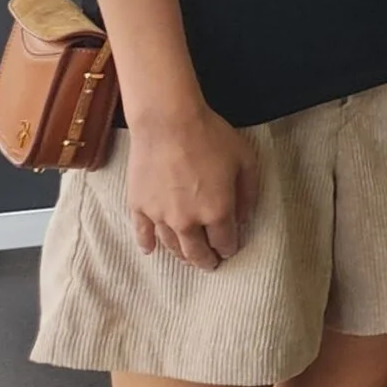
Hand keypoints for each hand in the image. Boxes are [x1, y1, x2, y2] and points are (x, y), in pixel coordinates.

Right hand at [126, 103, 257, 272]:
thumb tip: (244, 218)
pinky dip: (147, 244)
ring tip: (187, 259)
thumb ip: (248, 193)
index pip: (225, 242)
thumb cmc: (210, 136)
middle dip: (206, 260)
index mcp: (217, 212)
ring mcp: (160, 216)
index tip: (229, 250)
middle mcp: (187, 221)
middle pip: (197, 252)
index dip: (229, 248)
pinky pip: (142, 233)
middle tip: (210, 264)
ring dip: (181, 255)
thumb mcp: (245, 160)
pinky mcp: (139, 206)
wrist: (168, 121)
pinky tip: (150, 250)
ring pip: (171, 246)